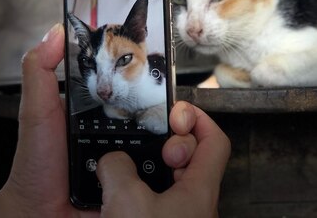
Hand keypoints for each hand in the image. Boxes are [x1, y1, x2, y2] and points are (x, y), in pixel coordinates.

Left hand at [0, 23, 230, 216]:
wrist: (39, 214)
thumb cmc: (37, 165)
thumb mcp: (37, 110)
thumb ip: (42, 71)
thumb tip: (56, 32)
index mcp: (107, 113)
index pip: (143, 92)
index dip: (160, 87)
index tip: (166, 86)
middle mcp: (125, 137)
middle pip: (166, 120)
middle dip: (179, 118)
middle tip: (177, 123)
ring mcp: (135, 165)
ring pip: (174, 149)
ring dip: (182, 147)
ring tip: (174, 151)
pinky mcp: (140, 192)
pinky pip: (167, 180)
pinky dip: (175, 176)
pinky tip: (172, 172)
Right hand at [97, 101, 230, 217]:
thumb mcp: (126, 199)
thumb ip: (118, 167)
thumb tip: (111, 160)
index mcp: (200, 190)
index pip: (214, 141)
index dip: (196, 119)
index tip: (173, 111)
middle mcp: (193, 205)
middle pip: (187, 158)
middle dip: (161, 145)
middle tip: (142, 145)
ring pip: (163, 182)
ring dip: (139, 170)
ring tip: (113, 168)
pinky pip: (145, 204)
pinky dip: (126, 195)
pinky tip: (103, 198)